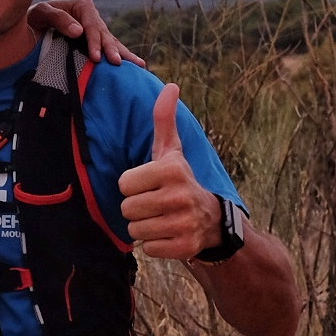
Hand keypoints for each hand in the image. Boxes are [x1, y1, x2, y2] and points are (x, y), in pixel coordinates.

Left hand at [27, 0, 144, 66]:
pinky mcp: (94, 42)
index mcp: (82, 7)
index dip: (95, 42)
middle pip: (105, 34)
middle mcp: (92, 17)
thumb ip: (58, 19)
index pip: (92, 26)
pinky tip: (135, 66)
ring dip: (123, 54)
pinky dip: (121, 57)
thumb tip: (79, 31)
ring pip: (112, 42)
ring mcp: (95, 30)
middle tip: (117, 63)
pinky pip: (109, 49)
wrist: (31, 25)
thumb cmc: (35, 17)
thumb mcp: (42, 13)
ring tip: (139, 65)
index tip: (96, 58)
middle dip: (111, 49)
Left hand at [117, 83, 218, 258]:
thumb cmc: (179, 181)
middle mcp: (179, 196)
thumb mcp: (171, 151)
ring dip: (144, 227)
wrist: (212, 220)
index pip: (124, 183)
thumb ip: (164, 120)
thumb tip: (170, 85)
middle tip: (155, 204)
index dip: (133, 186)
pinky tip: (168, 234)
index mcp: (171, 169)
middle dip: (137, 208)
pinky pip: (148, 249)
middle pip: (127, 209)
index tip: (150, 185)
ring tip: (161, 218)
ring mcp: (183, 223)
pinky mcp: (184, 247)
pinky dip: (155, 245)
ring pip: (135, 231)